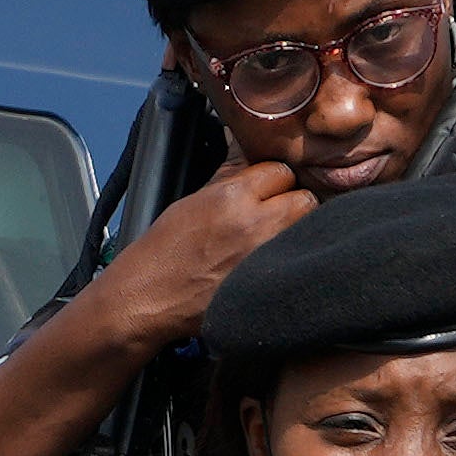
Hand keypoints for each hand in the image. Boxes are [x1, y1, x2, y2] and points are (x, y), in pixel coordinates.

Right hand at [84, 156, 325, 352]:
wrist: (148, 295)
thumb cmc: (165, 251)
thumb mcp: (192, 201)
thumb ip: (229, 180)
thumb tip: (252, 160)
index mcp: (232, 198)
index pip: (281, 171)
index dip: (274, 181)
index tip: (268, 191)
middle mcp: (254, 224)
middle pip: (304, 199)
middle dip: (293, 204)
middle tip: (277, 216)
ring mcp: (265, 257)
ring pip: (307, 230)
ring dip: (297, 231)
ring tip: (275, 240)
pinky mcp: (269, 284)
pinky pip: (297, 262)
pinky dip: (289, 260)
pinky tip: (272, 263)